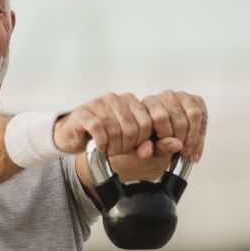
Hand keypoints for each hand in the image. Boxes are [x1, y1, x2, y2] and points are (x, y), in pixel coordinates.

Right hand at [53, 89, 207, 162]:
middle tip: (120, 151)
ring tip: (109, 149)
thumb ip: (154, 145)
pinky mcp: (85, 112)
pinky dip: (102, 143)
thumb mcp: (134, 143)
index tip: (135, 149)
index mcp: (133, 103)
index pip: (150, 122)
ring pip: (118, 130)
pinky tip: (101, 147)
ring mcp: (100, 103)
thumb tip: (176, 145)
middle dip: (129, 146)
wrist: (73, 135)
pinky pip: (99, 129)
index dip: (145, 141)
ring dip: (114, 147)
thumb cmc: (106, 137)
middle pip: (135, 128)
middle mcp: (119, 99)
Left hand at [140, 89, 207, 163]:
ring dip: (193, 137)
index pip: (160, 117)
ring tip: (188, 152)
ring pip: (194, 115)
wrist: (159, 140)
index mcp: (147, 105)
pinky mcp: (195, 100)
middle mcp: (164, 96)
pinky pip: (202, 115)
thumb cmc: (151, 144)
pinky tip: (195, 149)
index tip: (168, 151)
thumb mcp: (150, 150)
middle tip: (180, 153)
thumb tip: (176, 145)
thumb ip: (159, 147)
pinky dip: (200, 136)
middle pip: (179, 118)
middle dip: (182, 140)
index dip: (167, 136)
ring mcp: (181, 96)